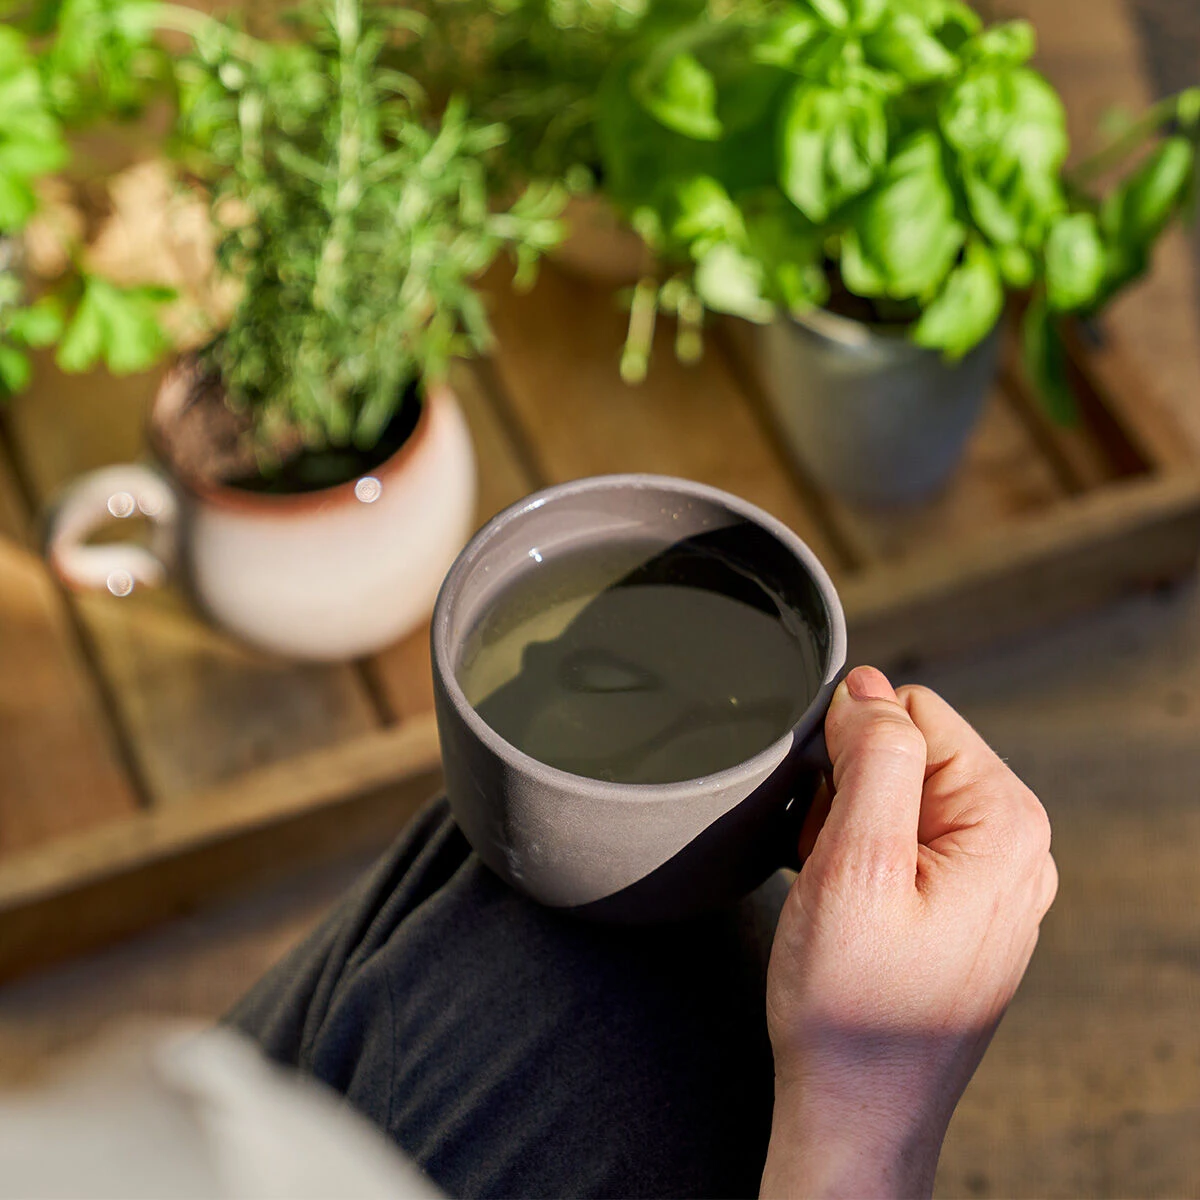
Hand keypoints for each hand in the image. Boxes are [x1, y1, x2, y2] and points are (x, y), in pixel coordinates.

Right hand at [761, 667, 1056, 1198]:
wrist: (853, 1110)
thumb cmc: (852, 1006)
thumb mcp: (854, 864)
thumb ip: (874, 760)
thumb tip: (869, 689)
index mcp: (1005, 822)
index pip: (913, 713)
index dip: (852, 752)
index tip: (834, 820)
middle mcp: (1014, 845)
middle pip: (907, 753)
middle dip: (849, 793)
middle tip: (834, 866)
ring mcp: (991, 879)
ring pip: (894, 796)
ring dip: (848, 829)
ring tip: (840, 895)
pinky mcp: (962, 907)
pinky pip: (899, 841)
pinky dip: (859, 860)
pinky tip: (848, 909)